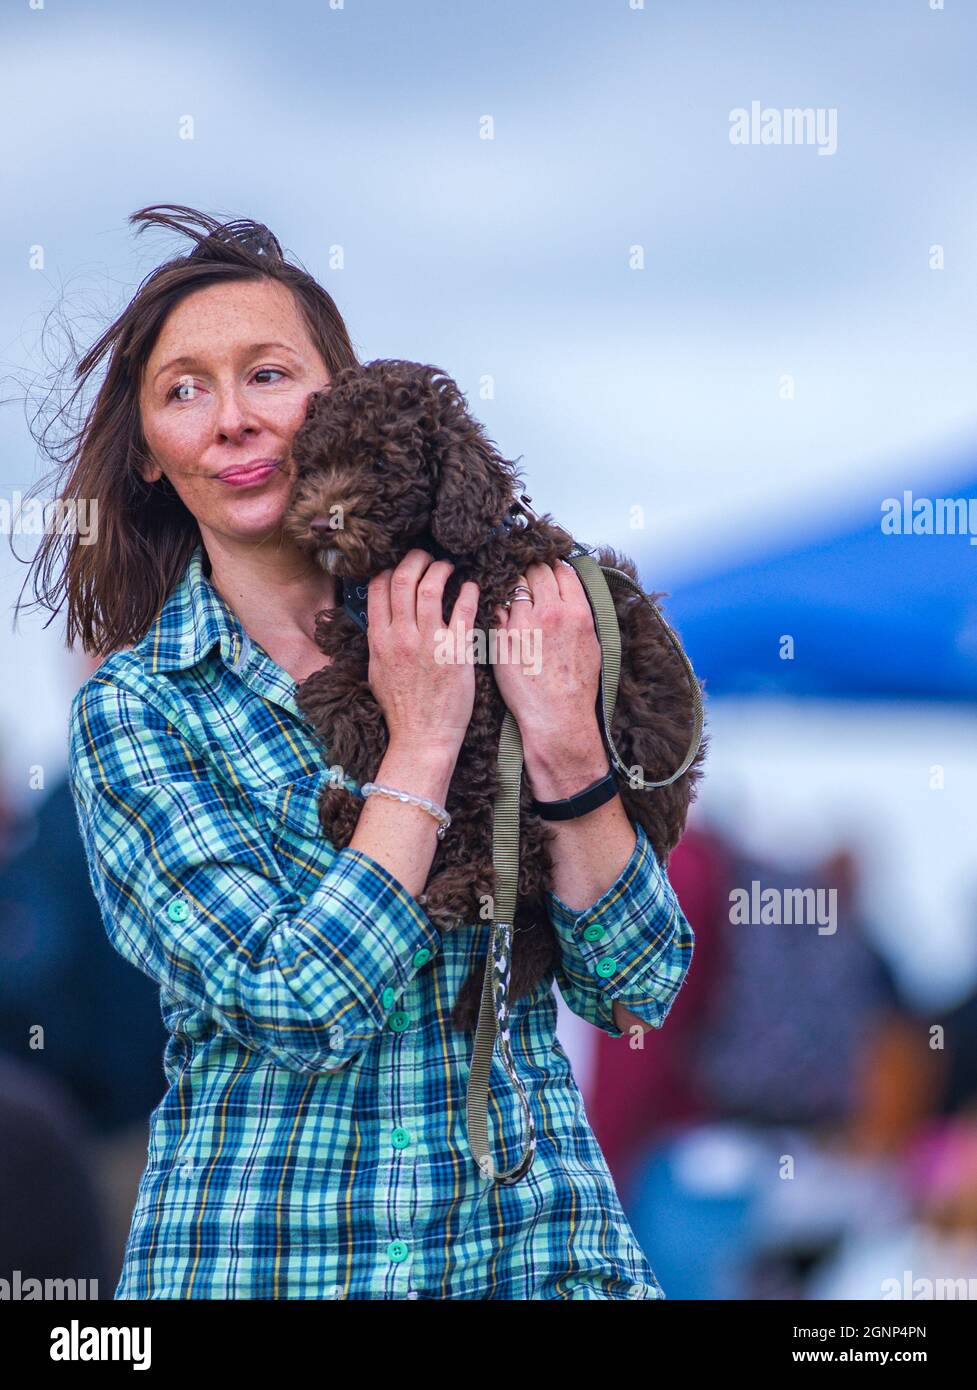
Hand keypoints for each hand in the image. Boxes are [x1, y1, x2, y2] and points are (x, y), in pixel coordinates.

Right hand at [367, 549, 478, 755]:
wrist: (421, 738)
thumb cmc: (401, 710)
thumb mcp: (377, 672)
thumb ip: (379, 642)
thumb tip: (381, 619)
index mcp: (379, 640)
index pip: (378, 588)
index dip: (390, 568)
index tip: (402, 565)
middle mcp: (401, 636)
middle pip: (403, 579)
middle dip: (416, 559)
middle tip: (427, 556)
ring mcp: (429, 642)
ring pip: (432, 587)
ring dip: (441, 569)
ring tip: (449, 567)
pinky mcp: (456, 651)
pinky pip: (464, 610)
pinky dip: (469, 592)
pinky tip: (472, 587)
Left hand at [491, 558, 606, 786]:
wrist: (557, 716)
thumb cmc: (578, 686)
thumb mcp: (591, 643)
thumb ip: (579, 614)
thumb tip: (569, 594)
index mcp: (576, 612)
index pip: (561, 570)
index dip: (553, 567)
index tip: (548, 570)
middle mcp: (550, 612)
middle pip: (536, 571)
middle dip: (531, 571)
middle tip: (527, 579)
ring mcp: (523, 624)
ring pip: (512, 587)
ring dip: (511, 588)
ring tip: (511, 595)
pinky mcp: (501, 639)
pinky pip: (495, 609)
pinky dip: (497, 607)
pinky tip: (499, 613)